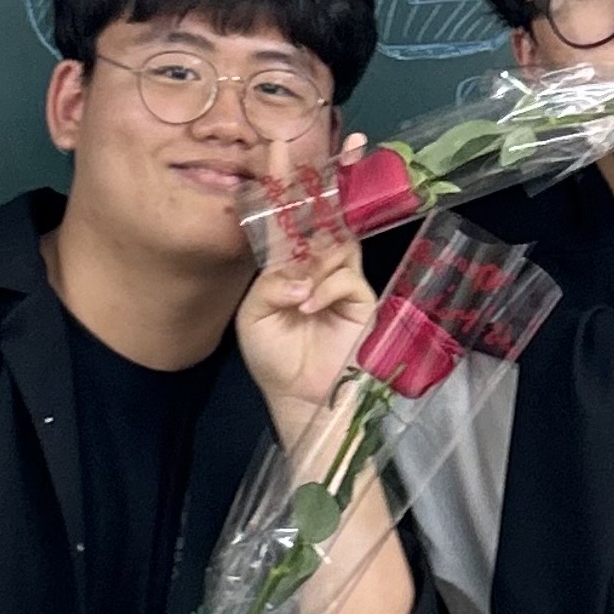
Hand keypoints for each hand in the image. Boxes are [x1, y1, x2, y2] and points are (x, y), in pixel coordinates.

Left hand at [236, 232, 376, 432]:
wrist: (297, 394)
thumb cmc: (272, 356)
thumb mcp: (253, 317)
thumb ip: (269, 286)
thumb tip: (301, 278)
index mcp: (291, 271)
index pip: (295, 234)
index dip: (289, 224)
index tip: (279, 219)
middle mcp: (318, 272)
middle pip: (325, 232)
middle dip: (308, 240)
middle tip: (294, 256)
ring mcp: (341, 286)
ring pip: (342, 247)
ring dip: (318, 261)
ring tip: (300, 286)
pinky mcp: (361, 303)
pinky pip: (350, 279)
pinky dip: (327, 287)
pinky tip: (308, 306)